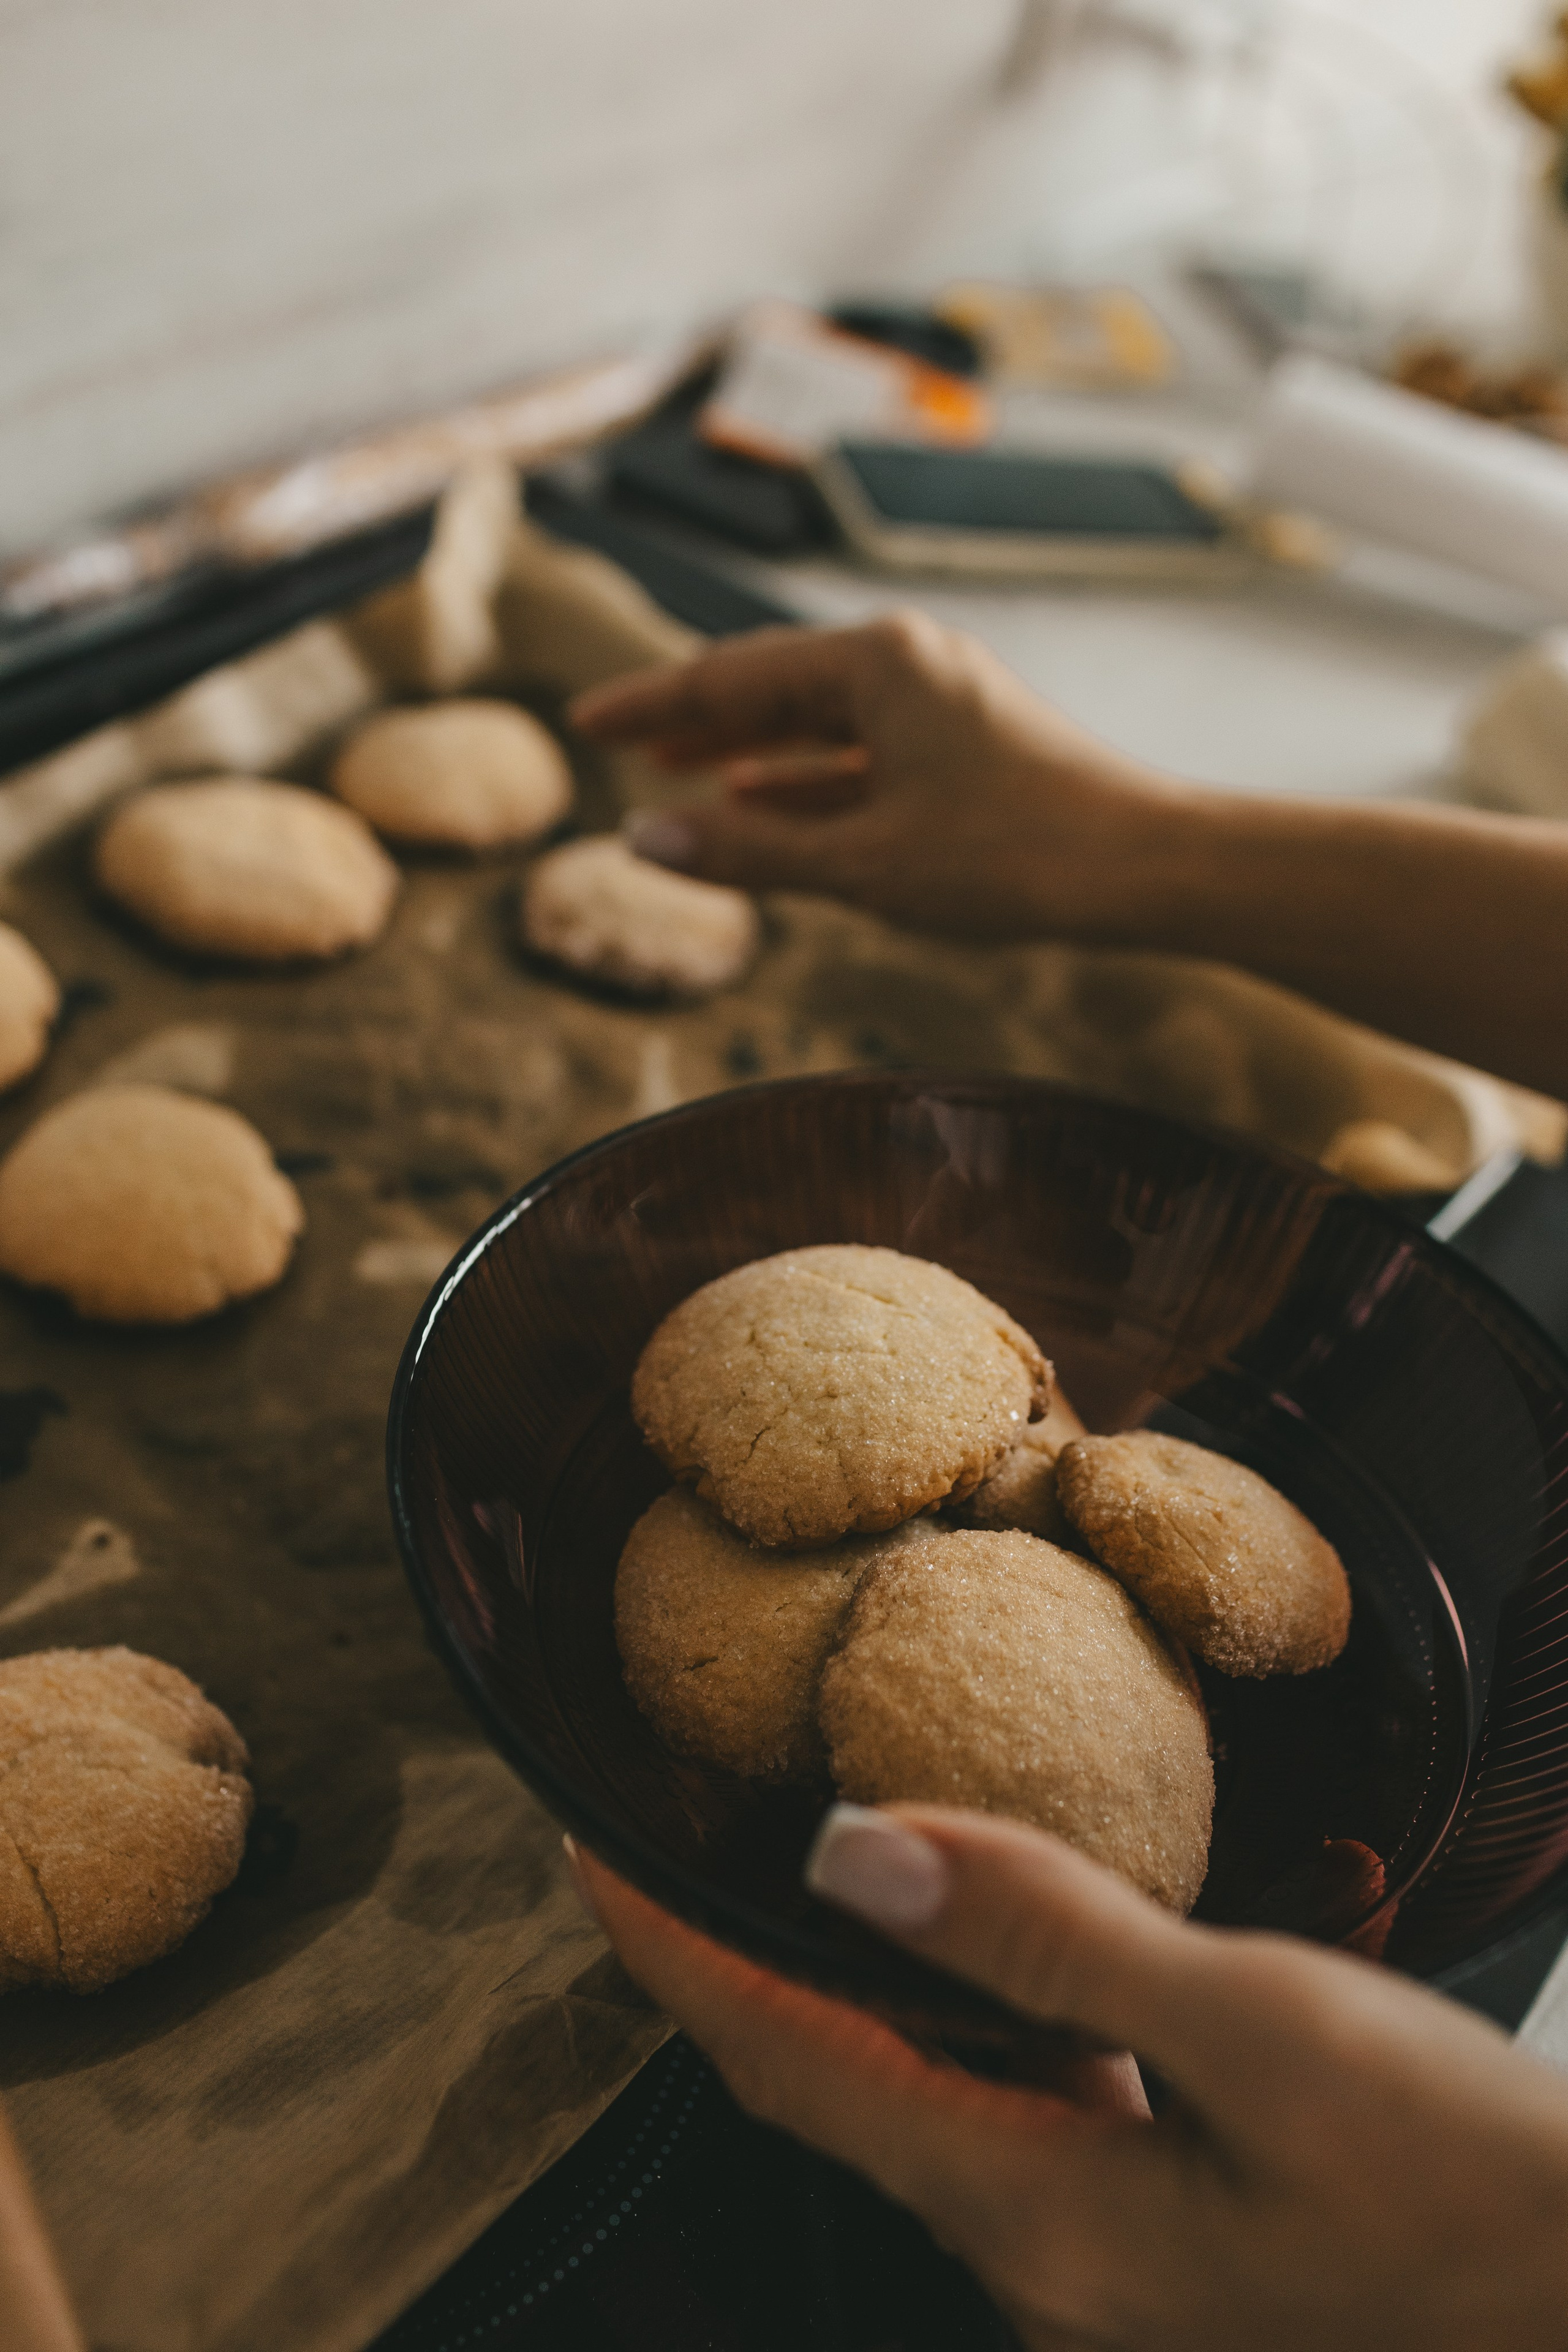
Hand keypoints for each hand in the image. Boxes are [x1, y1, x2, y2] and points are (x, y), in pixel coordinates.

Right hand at [569, 614, 1193, 942]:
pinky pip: (859, 753)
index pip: (731, 676)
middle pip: (770, 686)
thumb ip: (746, 851)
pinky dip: (803, 778)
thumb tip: (642, 841)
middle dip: (690, 720)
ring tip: (674, 775)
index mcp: (877, 662)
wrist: (1145, 869)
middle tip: (614, 744)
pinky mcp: (963, 747)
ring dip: (742, 751)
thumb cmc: (1015, 857)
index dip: (650, 706)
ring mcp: (939, 703)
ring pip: (815, 720)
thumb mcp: (862, 864)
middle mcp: (907, 664)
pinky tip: (759, 801)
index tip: (586, 724)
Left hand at [571, 1805, 1567, 2350]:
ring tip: (792, 1879)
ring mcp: (1102, 2262)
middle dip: (730, 1973)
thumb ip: (1051, 1940)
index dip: (673, 1957)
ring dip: (841, 1993)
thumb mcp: (1261, 2029)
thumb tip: (853, 1857)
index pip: (790, 2063)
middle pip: (832, 2090)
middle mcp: (1044, 2259)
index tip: (586, 1856)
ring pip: (915, 2099)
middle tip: (659, 1853)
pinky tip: (987, 1962)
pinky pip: (1009, 2111)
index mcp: (1040, 2214)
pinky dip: (962, 2024)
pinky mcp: (1159, 2236)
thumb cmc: (1471, 2183)